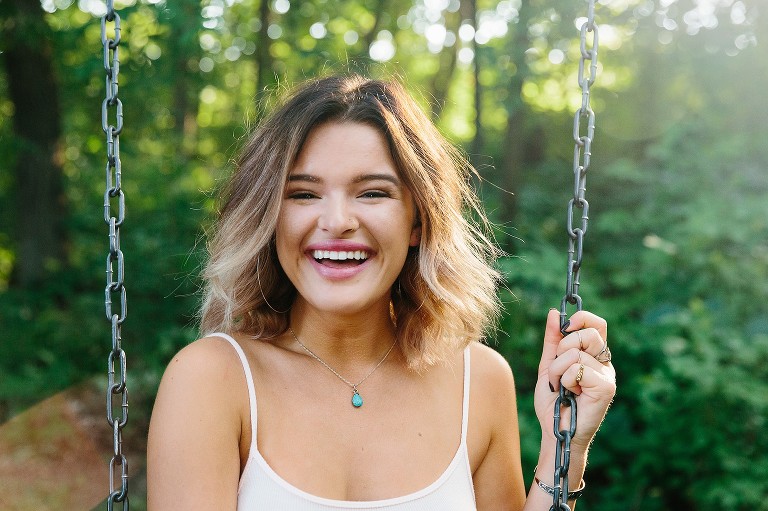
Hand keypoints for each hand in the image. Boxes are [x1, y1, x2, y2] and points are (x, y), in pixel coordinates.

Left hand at [534, 309, 615, 450]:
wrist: (555, 431)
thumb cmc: (553, 402)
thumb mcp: (549, 365)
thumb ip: (552, 340)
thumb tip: (554, 313)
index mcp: (593, 356)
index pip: (597, 324)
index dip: (582, 318)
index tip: (565, 326)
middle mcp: (604, 364)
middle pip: (589, 333)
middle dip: (563, 347)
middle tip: (558, 368)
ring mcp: (608, 376)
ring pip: (576, 353)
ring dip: (558, 370)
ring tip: (561, 386)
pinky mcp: (606, 388)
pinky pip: (578, 369)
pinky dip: (566, 380)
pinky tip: (570, 394)